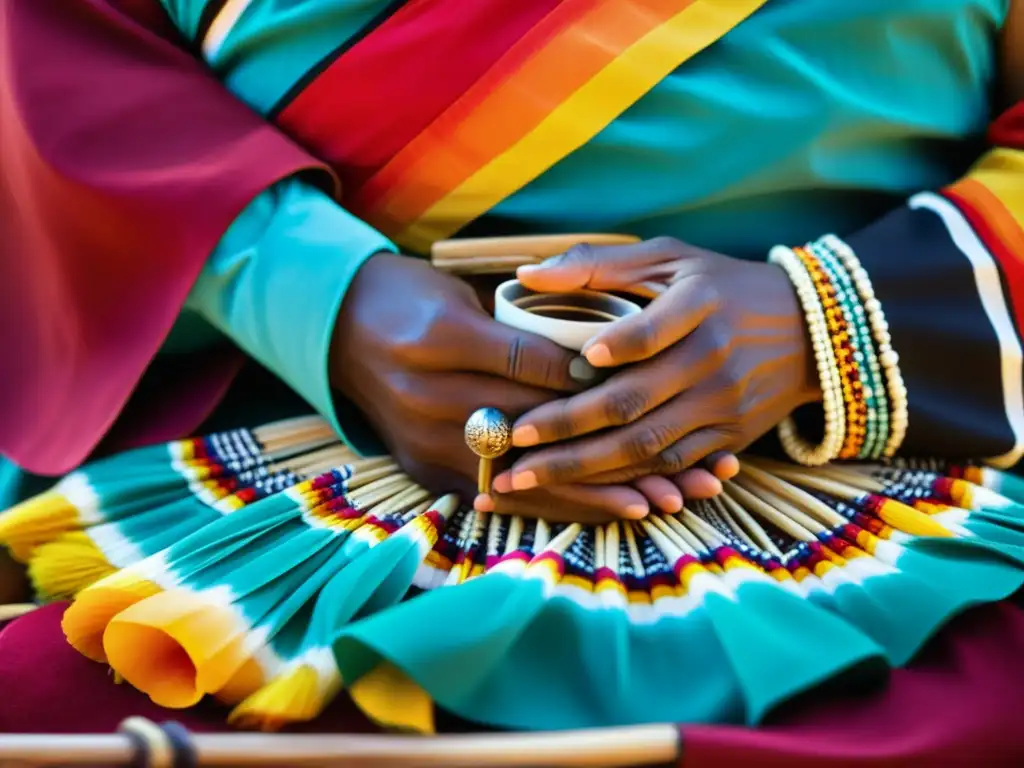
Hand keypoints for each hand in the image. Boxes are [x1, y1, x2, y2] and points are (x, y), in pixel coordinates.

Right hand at [330, 253, 722, 521]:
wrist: (335, 330)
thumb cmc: (408, 299)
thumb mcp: (457, 293)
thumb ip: (518, 326)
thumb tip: (588, 360)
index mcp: (441, 339)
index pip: (530, 363)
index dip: (593, 381)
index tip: (650, 389)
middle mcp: (430, 397)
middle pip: (537, 430)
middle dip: (615, 452)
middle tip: (682, 471)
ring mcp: (423, 441)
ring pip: (524, 476)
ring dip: (596, 494)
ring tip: (660, 505)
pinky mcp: (423, 470)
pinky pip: (496, 497)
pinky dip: (553, 507)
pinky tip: (601, 516)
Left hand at [491, 237, 820, 489]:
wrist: (811, 331)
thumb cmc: (721, 286)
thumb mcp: (670, 257)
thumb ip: (597, 264)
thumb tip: (524, 275)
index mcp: (698, 306)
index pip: (651, 333)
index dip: (616, 349)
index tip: (575, 362)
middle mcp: (712, 362)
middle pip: (631, 404)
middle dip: (565, 429)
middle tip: (510, 441)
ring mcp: (721, 407)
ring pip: (645, 446)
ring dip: (582, 468)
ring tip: (526, 476)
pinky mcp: (727, 439)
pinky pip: (669, 467)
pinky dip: (623, 481)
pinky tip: (578, 490)